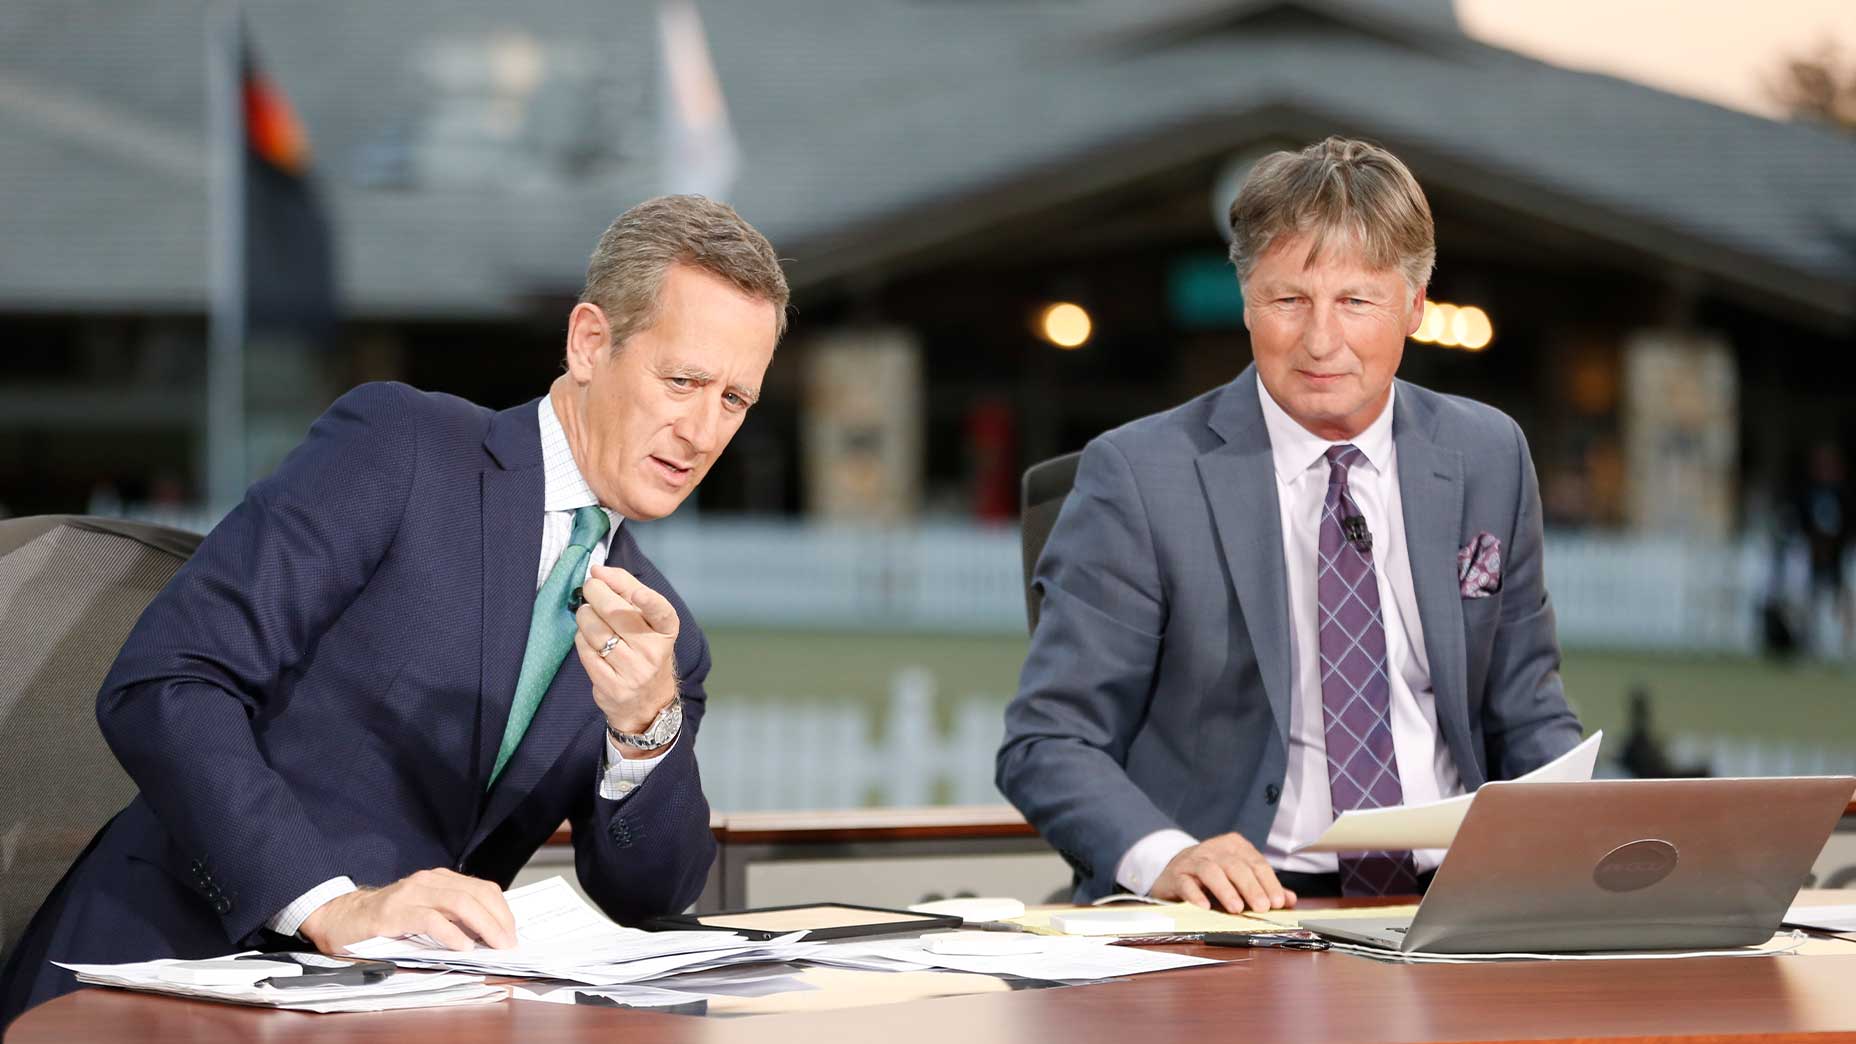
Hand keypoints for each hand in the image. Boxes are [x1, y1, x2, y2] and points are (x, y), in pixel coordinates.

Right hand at [298, 868, 516, 953]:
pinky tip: (462, 947)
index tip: (512, 934)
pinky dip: (450, 933)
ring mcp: (410, 895)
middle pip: (476, 895)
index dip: (502, 911)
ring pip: (459, 903)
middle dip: (498, 920)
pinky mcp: (393, 913)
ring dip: (483, 926)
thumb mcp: (424, 913)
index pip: (483, 889)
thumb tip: (488, 937)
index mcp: (440, 880)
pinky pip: (429, 919)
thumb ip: (451, 918)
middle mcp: (428, 882)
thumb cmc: (386, 920)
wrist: (339, 918)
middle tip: (509, 944)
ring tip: (494, 946)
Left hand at [573, 565, 679, 741]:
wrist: (648, 702)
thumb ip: (626, 588)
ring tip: (587, 613)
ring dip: (584, 616)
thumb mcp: (646, 619)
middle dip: (596, 593)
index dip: (649, 602)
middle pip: (616, 614)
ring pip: (595, 631)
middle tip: (591, 587)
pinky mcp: (612, 686)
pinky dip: (581, 638)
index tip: (638, 593)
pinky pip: (585, 651)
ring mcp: (633, 672)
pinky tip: (587, 637)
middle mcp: (653, 652)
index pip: (662, 613)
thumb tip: (598, 570)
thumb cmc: (644, 649)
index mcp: (666, 631)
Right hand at [1150, 833, 1296, 912]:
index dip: (1269, 883)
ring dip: (1225, 890)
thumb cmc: (1214, 875)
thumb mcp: (1240, 877)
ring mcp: (1193, 860)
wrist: (1176, 869)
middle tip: (1262, 908)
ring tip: (1236, 908)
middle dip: (1251, 887)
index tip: (1278, 902)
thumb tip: (1290, 899)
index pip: (1256, 863)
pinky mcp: (1176, 875)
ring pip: (1211, 871)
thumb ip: (1264, 887)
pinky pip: (1185, 883)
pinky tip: (1204, 906)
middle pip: (1235, 866)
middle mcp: (1214, 849)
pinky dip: (1195, 894)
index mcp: (1234, 846)